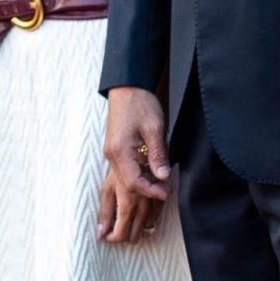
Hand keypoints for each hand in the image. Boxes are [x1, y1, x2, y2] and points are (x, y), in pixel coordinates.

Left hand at [98, 165, 161, 243]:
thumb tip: (100, 233)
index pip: (121, 233)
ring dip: (136, 229)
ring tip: (127, 222)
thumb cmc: (121, 170)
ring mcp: (154, 205)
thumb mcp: (108, 189)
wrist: (142, 154)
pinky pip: (155, 220)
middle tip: (116, 229)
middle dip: (124, 236)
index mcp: (127, 204)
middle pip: (135, 235)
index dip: (114, 238)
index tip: (108, 236)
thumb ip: (105, 213)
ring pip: (147, 230)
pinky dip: (147, 222)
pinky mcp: (162, 200)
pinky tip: (139, 216)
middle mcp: (143, 207)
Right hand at [102, 87, 171, 202]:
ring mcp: (113, 152)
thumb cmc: (140, 104)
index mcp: (119, 151)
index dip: (150, 190)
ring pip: (127, 176)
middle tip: (167, 189)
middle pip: (128, 182)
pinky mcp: (117, 149)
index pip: (133, 182)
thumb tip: (163, 176)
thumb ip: (158, 154)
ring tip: (163, 182)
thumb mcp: (154, 128)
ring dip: (144, 182)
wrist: (127, 88)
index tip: (166, 192)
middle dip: (148, 189)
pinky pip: (127, 168)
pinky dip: (140, 173)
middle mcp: (112, 155)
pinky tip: (154, 171)